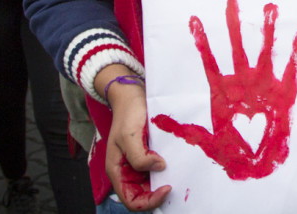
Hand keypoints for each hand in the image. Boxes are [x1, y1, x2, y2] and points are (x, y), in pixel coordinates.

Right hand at [105, 81, 170, 210]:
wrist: (132, 95)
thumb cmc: (127, 113)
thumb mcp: (130, 135)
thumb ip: (140, 156)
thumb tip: (158, 167)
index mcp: (117, 171)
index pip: (131, 200)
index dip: (148, 201)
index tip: (167, 188)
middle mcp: (127, 171)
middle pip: (142, 195)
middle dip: (158, 194)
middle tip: (177, 183)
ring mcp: (138, 163)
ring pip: (151, 184)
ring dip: (164, 182)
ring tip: (179, 175)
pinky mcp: (148, 154)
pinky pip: (157, 170)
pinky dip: (167, 171)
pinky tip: (177, 165)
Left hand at [152, 0, 296, 179]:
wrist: (257, 164)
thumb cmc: (232, 151)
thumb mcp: (204, 139)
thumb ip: (182, 129)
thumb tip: (156, 120)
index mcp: (223, 91)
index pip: (210, 61)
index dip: (202, 42)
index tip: (195, 20)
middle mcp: (243, 83)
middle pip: (237, 48)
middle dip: (234, 26)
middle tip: (231, 2)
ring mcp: (263, 86)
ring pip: (264, 52)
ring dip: (267, 32)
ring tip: (269, 9)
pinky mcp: (282, 94)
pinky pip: (289, 70)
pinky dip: (294, 53)